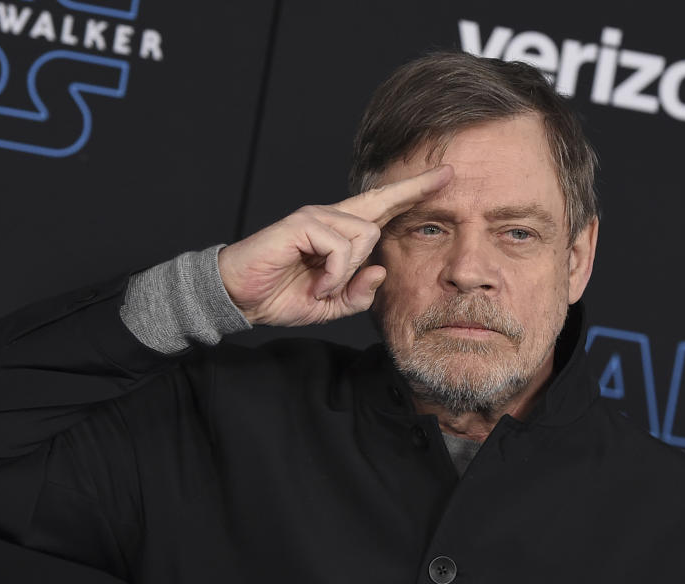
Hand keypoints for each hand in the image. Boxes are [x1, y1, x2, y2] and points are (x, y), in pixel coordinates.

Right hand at [218, 165, 452, 326]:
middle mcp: (330, 217)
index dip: (412, 191)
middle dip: (401, 207)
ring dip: (346, 273)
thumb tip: (381, 271)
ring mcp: (316, 216)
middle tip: (418, 202)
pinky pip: (340, 248)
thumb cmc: (279, 296)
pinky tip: (315, 284)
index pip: (382, 206)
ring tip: (320, 288)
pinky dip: (333, 275)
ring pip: (364, 235)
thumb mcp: (329, 305)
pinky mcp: (302, 223)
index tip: (444, 176)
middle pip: (380, 208)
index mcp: (339, 233)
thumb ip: (358, 294)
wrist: (239, 296)